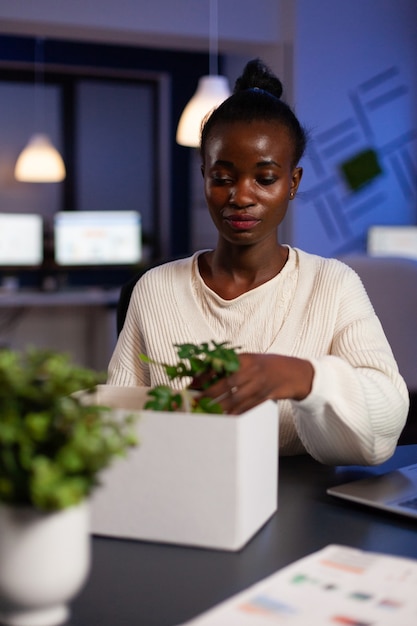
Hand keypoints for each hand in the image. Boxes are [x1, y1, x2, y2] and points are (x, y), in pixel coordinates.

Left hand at [198, 353, 313, 414]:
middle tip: (195, 401)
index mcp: (245, 358)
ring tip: (206, 412)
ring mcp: (260, 385)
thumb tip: (204, 376)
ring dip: (219, 408)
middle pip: (228, 384)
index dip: (205, 375)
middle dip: (209, 394)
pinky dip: (234, 414)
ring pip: (237, 399)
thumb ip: (229, 366)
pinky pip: (247, 408)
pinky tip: (224, 418)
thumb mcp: (248, 360)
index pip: (221, 365)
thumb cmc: (265, 366)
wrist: (292, 373)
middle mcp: (253, 371)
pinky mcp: (265, 398)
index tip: (192, 384)